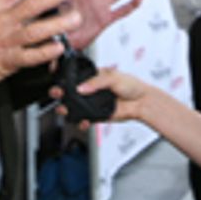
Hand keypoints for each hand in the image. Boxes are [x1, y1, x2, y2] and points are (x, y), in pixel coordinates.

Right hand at [49, 65, 163, 127]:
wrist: (142, 103)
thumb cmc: (132, 86)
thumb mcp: (114, 77)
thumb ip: (97, 82)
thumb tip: (82, 87)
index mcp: (93, 77)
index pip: (74, 77)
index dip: (64, 79)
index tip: (59, 81)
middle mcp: (90, 90)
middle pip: (70, 93)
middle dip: (60, 94)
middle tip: (58, 94)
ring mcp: (92, 103)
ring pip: (74, 107)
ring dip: (67, 109)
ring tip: (65, 110)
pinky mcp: (96, 115)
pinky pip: (84, 119)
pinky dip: (81, 122)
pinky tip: (83, 121)